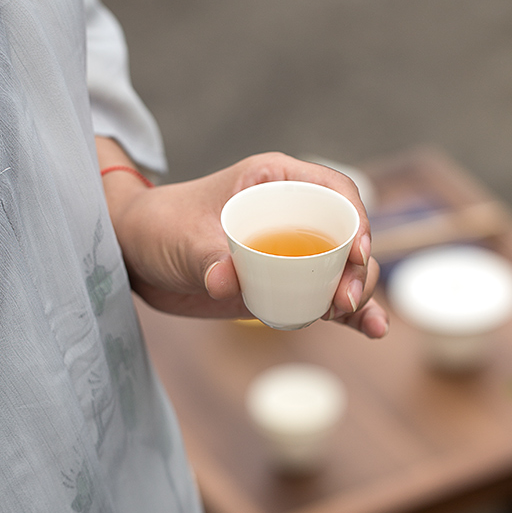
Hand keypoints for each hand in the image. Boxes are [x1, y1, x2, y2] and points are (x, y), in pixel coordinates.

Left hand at [96, 140, 388, 337]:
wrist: (138, 258)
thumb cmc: (159, 228)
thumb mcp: (181, 239)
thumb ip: (206, 258)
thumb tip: (227, 281)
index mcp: (277, 181)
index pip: (335, 192)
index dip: (355, 219)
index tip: (357, 251)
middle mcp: (294, 213)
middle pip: (349, 234)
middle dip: (359, 266)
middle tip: (346, 298)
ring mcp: (295, 251)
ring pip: (345, 268)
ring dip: (357, 292)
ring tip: (352, 314)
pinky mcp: (289, 285)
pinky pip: (328, 297)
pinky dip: (351, 315)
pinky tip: (373, 331)